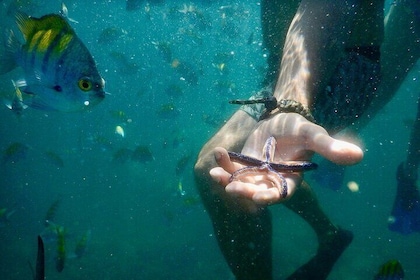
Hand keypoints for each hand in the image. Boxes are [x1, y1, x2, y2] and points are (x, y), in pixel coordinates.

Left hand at [210, 112, 362, 211]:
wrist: (281, 120)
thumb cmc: (299, 128)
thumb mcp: (312, 134)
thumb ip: (330, 147)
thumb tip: (358, 155)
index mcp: (290, 179)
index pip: (280, 193)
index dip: (269, 196)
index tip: (258, 198)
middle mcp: (271, 181)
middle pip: (256, 192)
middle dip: (244, 191)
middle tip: (231, 187)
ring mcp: (255, 174)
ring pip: (240, 183)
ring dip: (227, 180)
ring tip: (214, 174)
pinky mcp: (243, 165)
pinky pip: (231, 169)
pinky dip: (223, 164)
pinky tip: (217, 154)